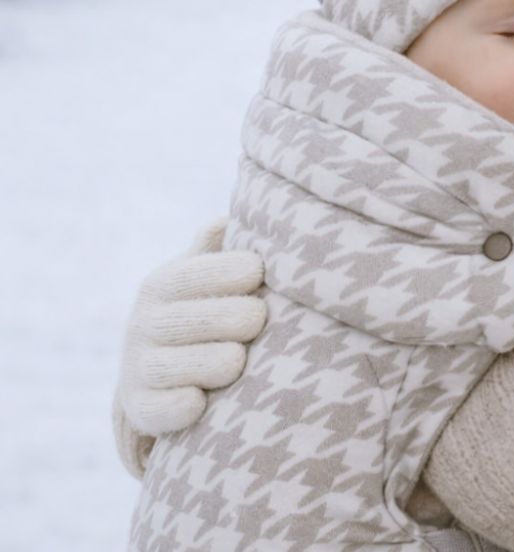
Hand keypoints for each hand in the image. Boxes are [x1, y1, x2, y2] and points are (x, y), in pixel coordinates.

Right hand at [116, 219, 266, 438]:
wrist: (160, 373)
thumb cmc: (203, 308)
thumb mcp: (204, 274)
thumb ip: (215, 248)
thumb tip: (226, 219)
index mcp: (161, 285)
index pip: (189, 275)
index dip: (226, 272)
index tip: (258, 272)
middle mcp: (143, 325)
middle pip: (188, 320)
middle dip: (230, 318)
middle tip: (258, 318)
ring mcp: (139, 368)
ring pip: (179, 366)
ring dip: (217, 362)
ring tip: (239, 359)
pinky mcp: (142, 409)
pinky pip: (165, 409)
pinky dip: (186, 406)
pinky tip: (204, 401)